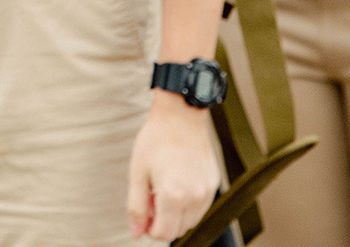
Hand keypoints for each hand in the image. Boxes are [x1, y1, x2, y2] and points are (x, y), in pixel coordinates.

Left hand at [127, 98, 219, 241]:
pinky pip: (201, 206)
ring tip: (164, 188)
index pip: (164, 234)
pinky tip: (178, 182)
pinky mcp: (214, 184)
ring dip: (176, 214)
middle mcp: (194, 197)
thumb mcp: (137, 173)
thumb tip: (136, 232)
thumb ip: (137, 207)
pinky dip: (188, 203)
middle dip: (163, 221)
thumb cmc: (156, 140)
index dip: (150, 229)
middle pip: (178, 230)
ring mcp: (207, 191)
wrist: (180, 115)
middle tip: (152, 198)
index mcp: (173, 196)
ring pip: (191, 220)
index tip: (144, 214)